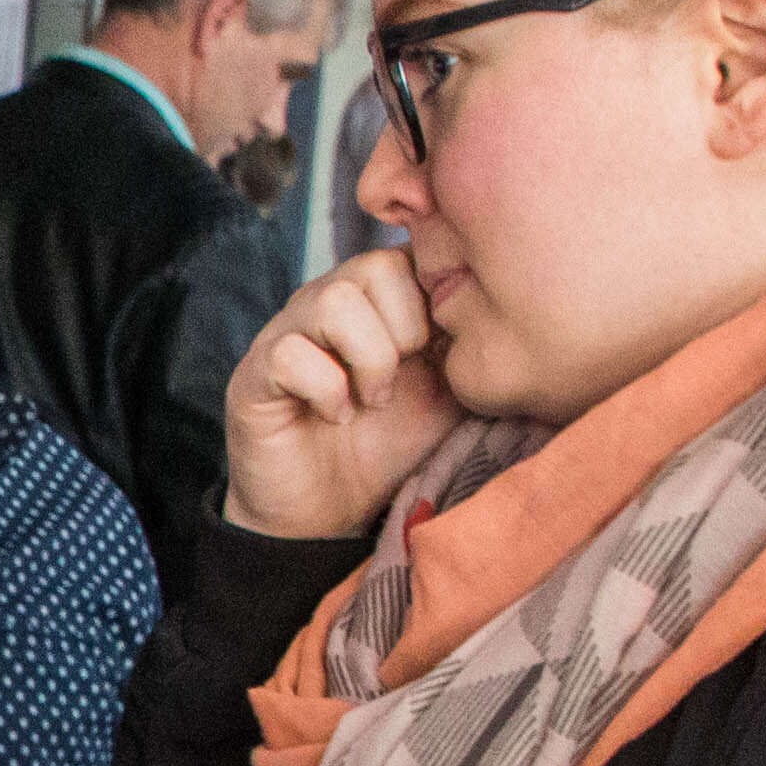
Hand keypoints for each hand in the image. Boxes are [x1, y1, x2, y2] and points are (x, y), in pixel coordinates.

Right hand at [223, 245, 461, 540]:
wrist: (328, 514)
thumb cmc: (388, 447)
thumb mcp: (449, 394)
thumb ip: (472, 347)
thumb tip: (510, 313)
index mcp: (377, 300)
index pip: (413, 251)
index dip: (437, 301)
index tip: (439, 355)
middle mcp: (327, 303)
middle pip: (374, 267)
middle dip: (405, 331)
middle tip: (400, 382)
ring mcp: (286, 334)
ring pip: (333, 301)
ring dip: (368, 360)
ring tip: (370, 402)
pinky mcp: (254, 374)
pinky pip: (291, 355)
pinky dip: (326, 391)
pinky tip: (336, 418)